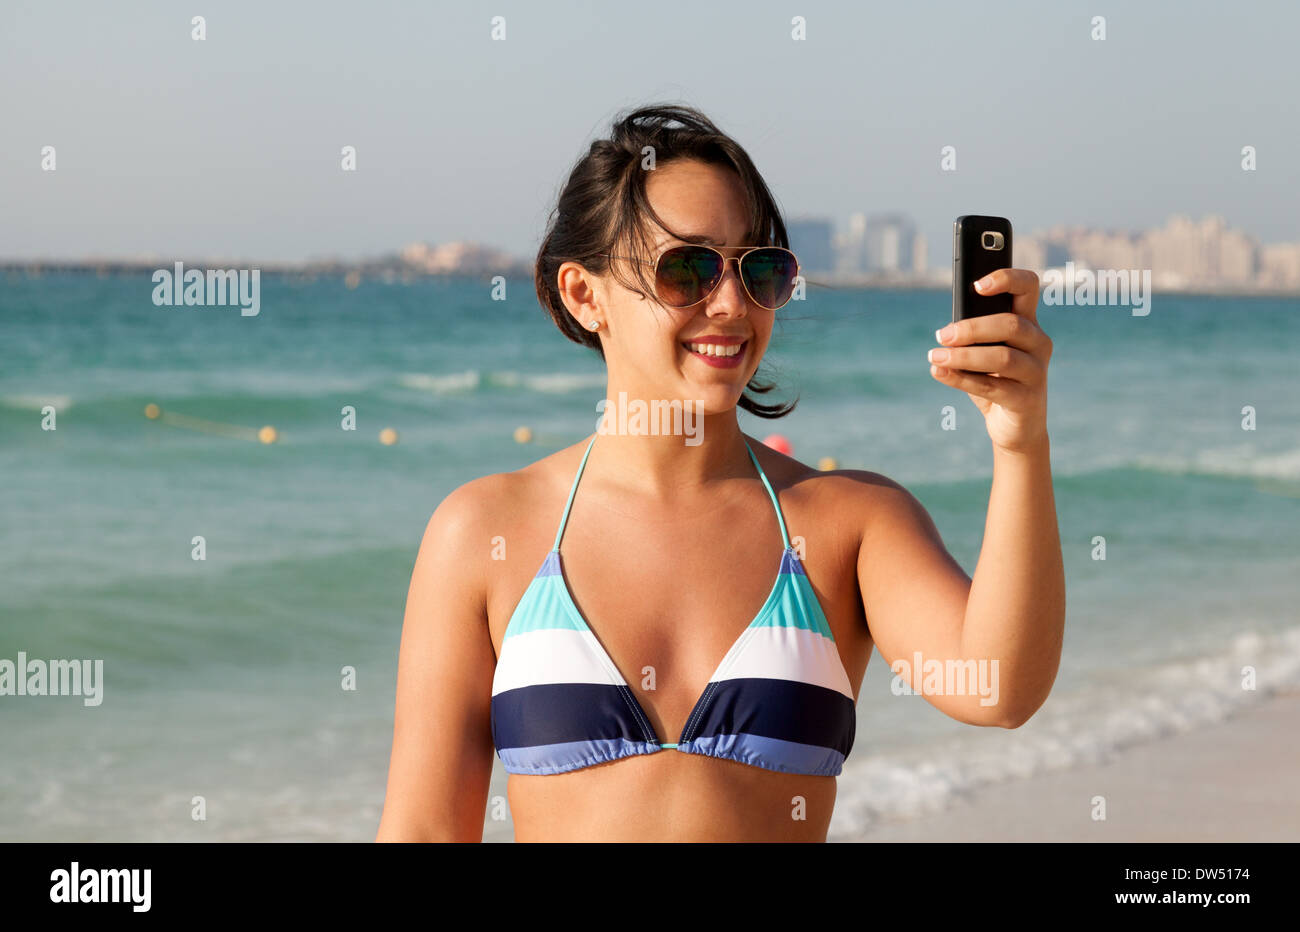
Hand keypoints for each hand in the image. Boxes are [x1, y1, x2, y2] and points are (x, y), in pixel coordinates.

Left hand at [929, 269, 1051, 453]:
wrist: (1015, 426)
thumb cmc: (996, 381)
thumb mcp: (984, 353)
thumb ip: (972, 337)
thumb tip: (945, 331)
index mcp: (1029, 323)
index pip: (1028, 287)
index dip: (1007, 279)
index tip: (977, 285)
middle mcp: (1038, 343)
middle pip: (1010, 324)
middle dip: (971, 328)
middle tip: (941, 335)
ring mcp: (1037, 372)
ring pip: (1002, 357)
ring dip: (963, 356)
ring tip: (934, 356)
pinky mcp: (1027, 399)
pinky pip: (992, 387)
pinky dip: (961, 379)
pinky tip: (939, 373)